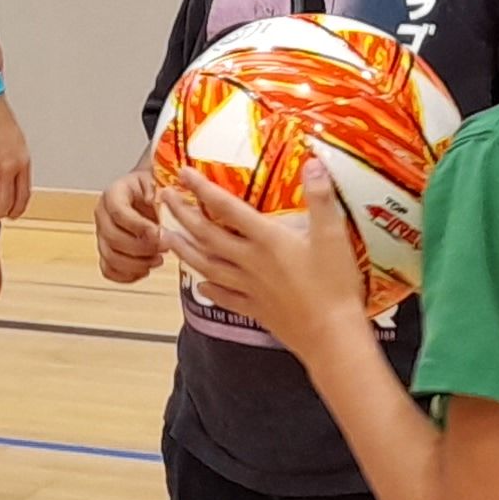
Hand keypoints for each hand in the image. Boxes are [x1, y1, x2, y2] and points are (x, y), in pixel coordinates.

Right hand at [93, 169, 165, 283]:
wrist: (146, 193)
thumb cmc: (152, 187)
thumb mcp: (155, 178)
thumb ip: (153, 186)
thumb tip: (151, 199)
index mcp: (113, 195)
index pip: (118, 213)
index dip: (138, 226)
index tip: (158, 233)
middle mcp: (103, 215)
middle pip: (113, 238)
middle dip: (141, 248)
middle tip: (164, 247)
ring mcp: (102, 235)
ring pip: (110, 257)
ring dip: (136, 264)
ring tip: (158, 260)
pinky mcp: (106, 251)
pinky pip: (108, 270)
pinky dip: (126, 275)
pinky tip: (145, 270)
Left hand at [159, 161, 368, 364]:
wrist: (332, 336)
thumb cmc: (334, 286)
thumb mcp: (334, 235)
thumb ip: (321, 198)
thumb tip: (313, 163)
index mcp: (267, 240)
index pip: (228, 208)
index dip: (203, 189)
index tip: (183, 173)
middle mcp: (250, 262)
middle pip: (207, 235)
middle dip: (183, 214)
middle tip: (163, 198)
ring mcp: (250, 288)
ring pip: (207, 266)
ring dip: (184, 250)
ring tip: (166, 236)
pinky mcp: (256, 310)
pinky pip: (225, 297)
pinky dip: (210, 289)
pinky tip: (200, 285)